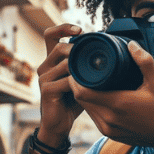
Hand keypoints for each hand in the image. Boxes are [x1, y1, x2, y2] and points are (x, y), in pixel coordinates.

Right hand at [37, 23, 84, 144]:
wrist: (59, 125)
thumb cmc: (72, 101)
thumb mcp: (81, 79)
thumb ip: (87, 66)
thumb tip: (110, 52)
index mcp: (51, 60)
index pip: (50, 34)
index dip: (64, 28)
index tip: (80, 31)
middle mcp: (44, 66)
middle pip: (60, 47)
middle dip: (78, 50)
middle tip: (95, 57)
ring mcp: (43, 78)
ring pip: (65, 63)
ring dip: (82, 68)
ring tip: (95, 75)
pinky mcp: (46, 90)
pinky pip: (66, 81)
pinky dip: (80, 84)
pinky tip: (89, 88)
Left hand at [70, 41, 153, 151]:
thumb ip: (145, 62)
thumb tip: (132, 45)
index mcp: (117, 104)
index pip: (82, 92)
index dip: (75, 78)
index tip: (78, 66)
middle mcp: (109, 119)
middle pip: (81, 100)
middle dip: (78, 84)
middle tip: (82, 70)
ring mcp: (108, 129)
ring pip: (86, 109)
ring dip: (84, 96)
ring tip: (89, 81)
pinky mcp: (110, 134)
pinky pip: (94, 117)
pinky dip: (92, 106)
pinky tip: (99, 96)